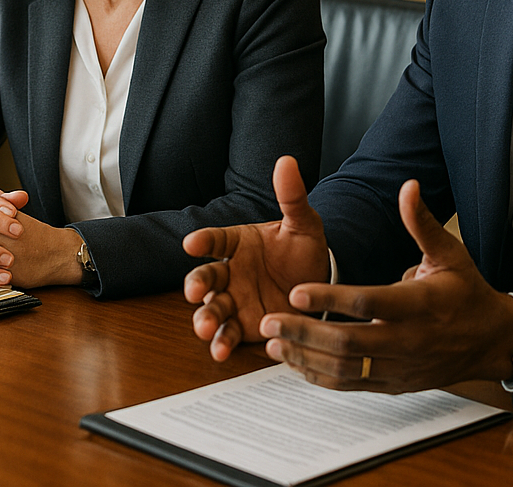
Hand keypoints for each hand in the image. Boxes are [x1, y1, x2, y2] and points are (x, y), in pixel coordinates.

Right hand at [183, 155, 330, 360]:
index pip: (215, 240)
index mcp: (239, 243)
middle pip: (206, 277)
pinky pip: (228, 334)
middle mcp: (230, 271)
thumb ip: (292, 197)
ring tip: (204, 328)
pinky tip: (221, 350)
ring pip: (211, 308)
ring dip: (204, 318)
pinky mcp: (244, 325)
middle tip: (194, 292)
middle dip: (196, 285)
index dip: (203, 241)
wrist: (319, 286)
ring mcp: (234, 300)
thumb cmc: (304, 251)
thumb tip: (287, 161)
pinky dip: (222, 342)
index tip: (192, 243)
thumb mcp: (304, 223)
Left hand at [261, 179, 512, 392]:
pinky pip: (352, 385)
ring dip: (305, 357)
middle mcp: (406, 339)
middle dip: (305, 333)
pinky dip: (320, 377)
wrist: (491, 341)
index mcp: (417, 304)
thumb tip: (408, 187)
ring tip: (272, 343)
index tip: (296, 292)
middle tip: (269, 321)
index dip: (330, 299)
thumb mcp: (449, 254)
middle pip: (348, 342)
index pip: (368, 302)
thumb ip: (422, 223)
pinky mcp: (393, 384)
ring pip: (346, 369)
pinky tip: (295, 363)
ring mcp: (399, 366)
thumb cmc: (466, 293)